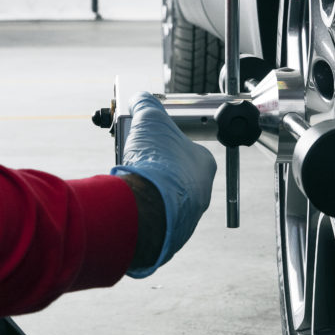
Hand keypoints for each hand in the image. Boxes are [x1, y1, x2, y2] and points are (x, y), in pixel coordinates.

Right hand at [112, 91, 216, 276]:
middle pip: (177, 175)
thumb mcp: (151, 120)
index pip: (188, 150)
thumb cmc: (157, 161)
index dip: (166, 144)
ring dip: (149, 191)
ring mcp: (188, 216)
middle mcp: (201, 191)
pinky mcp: (170, 235)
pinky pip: (156, 220)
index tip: (150, 143)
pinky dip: (143, 212)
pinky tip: (131, 204)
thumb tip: (140, 98)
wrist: (148, 206)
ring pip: (167, 199)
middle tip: (136, 162)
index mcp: (204, 165)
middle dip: (156, 168)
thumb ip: (146, 105)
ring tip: (130, 183)